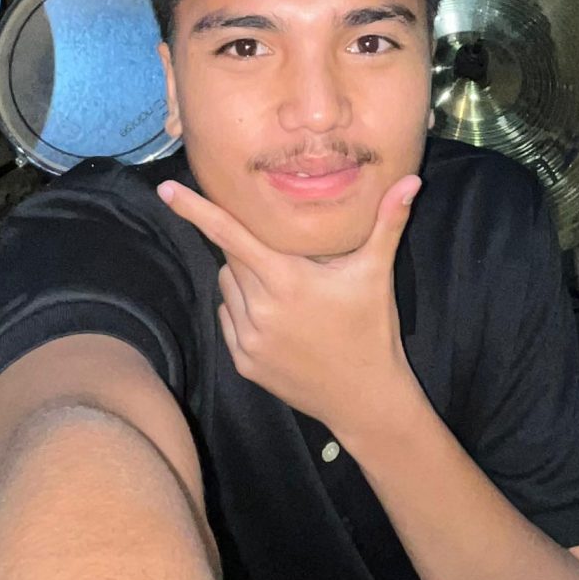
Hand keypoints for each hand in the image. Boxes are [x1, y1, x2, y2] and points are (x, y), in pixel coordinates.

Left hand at [157, 173, 422, 447]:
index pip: (231, 235)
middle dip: (254, 251)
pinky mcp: (243, 362)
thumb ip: (389, 222)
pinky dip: (245, 310)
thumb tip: (412, 179)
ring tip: (291, 295)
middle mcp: (259, 309)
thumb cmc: (372, 330)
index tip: (166, 188)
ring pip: (229, 288)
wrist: (366, 400)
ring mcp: (247, 339)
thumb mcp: (377, 273)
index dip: (197, 210)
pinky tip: (281, 321)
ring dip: (248, 280)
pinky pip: (229, 319)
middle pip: (233, 258)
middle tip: (291, 263)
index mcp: (286, 280)